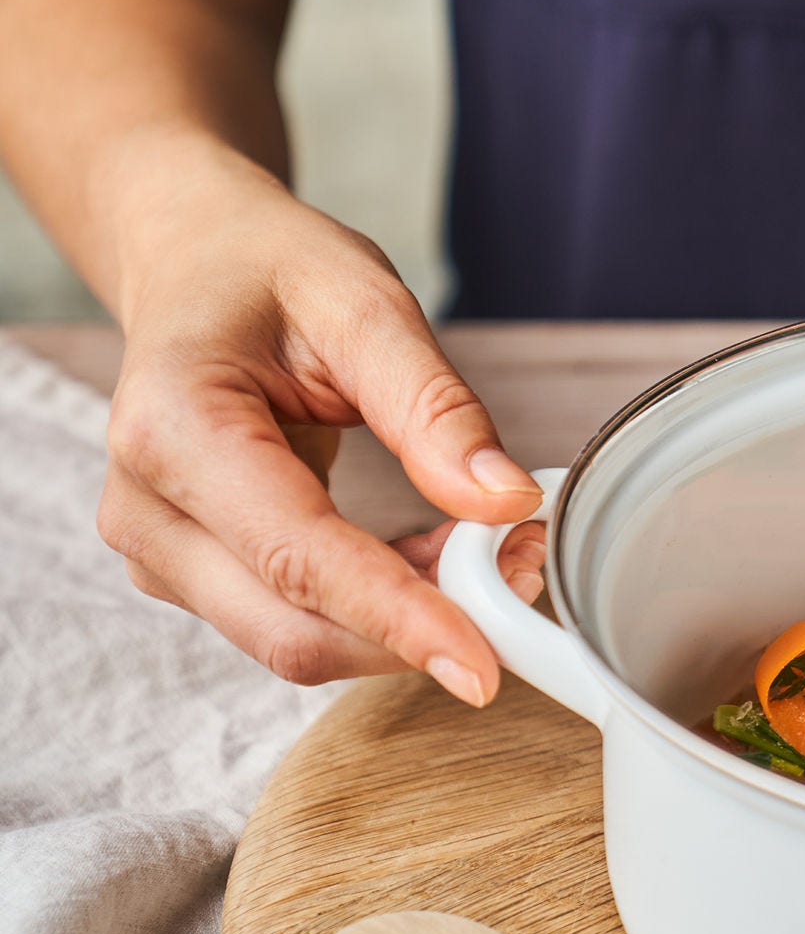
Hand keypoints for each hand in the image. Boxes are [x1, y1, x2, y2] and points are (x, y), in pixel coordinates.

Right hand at [98, 153, 542, 702]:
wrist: (196, 265)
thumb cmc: (268, 272)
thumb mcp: (362, 302)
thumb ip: (434, 406)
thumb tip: (505, 502)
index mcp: (171, 431)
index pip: (298, 559)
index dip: (398, 620)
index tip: (484, 667)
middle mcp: (148, 510)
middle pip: (293, 629)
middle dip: (420, 627)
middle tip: (526, 570)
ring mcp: (163, 553)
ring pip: (302, 638)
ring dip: (409, 621)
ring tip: (499, 550)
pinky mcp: (196, 574)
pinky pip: (301, 619)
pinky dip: (385, 607)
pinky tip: (447, 556)